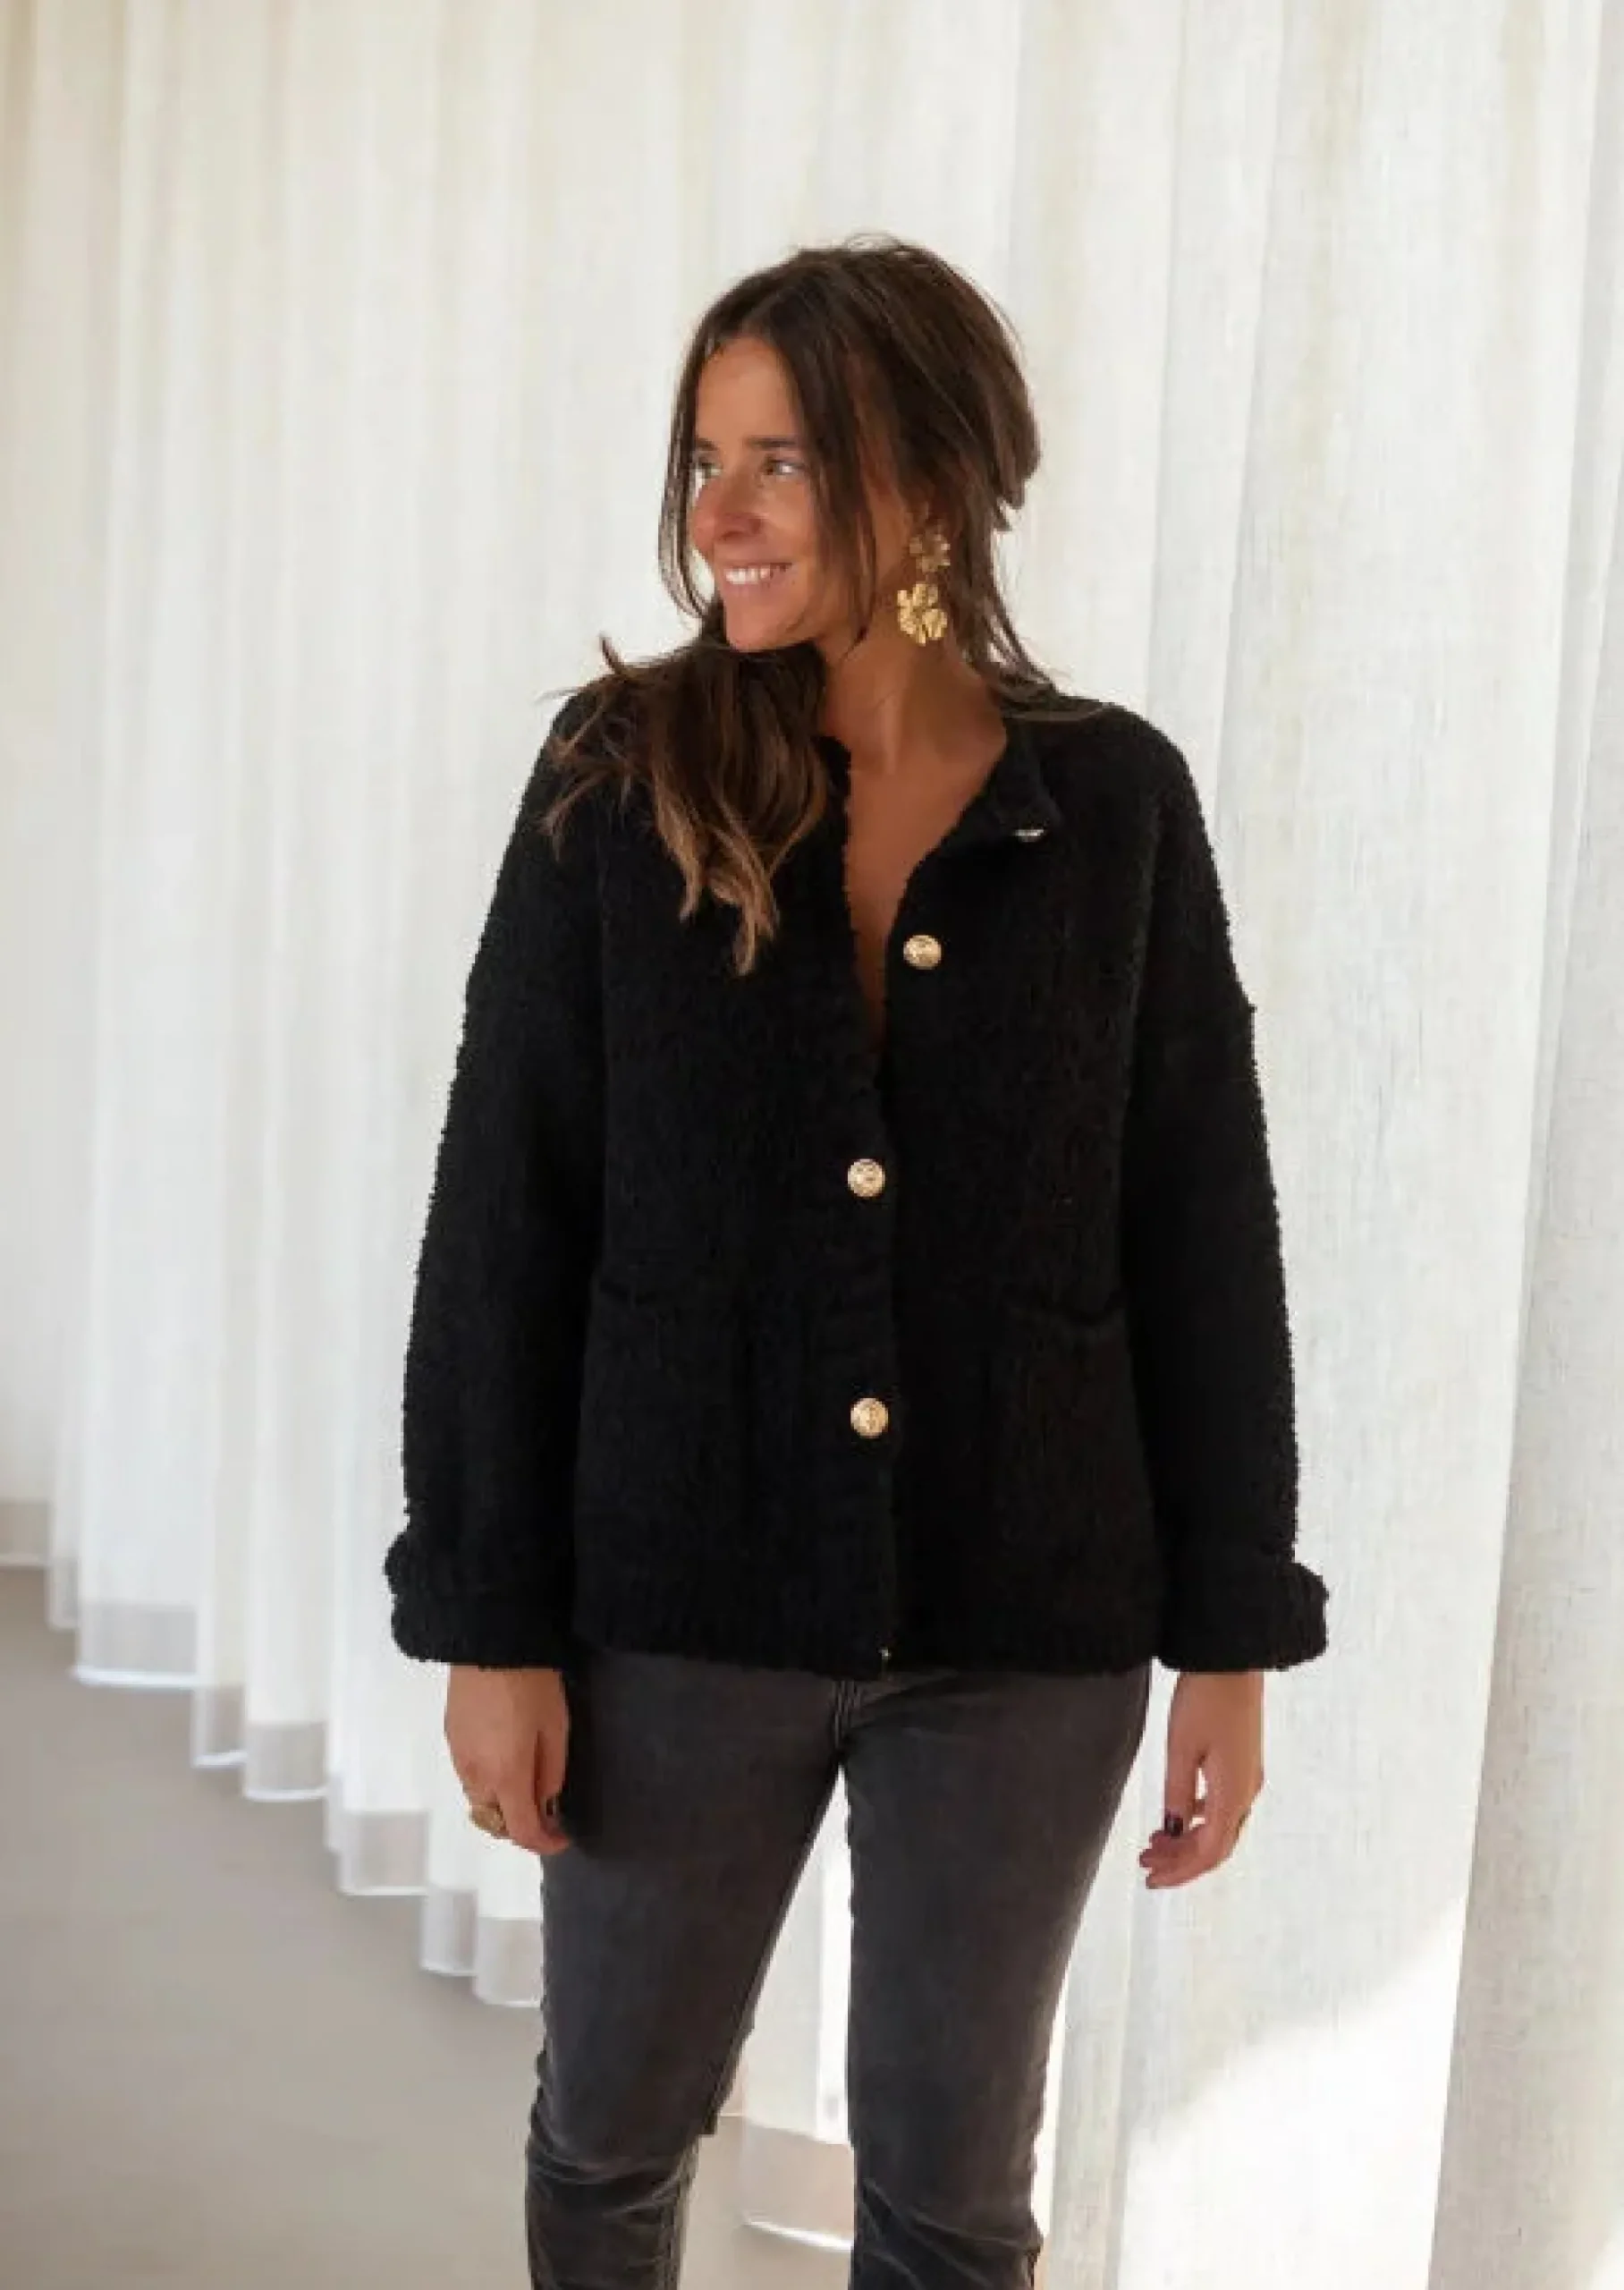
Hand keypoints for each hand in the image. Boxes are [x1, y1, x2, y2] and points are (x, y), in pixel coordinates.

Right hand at [446, 1665, 572, 1856]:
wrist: (490, 1641)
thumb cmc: (532, 1684)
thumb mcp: (556, 1729)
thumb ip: (551, 1774)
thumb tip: (545, 1804)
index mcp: (506, 1777)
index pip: (521, 1831)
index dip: (545, 1843)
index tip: (563, 1837)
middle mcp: (476, 1776)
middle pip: (495, 1821)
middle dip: (520, 1825)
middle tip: (546, 1811)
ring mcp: (458, 1757)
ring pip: (479, 1800)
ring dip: (502, 1804)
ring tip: (527, 1785)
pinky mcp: (451, 1738)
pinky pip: (469, 1777)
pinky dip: (488, 1782)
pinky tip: (504, 1760)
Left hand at [1139, 1670, 1263, 1889]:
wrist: (1233, 1658)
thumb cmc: (1206, 1697)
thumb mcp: (1182, 1747)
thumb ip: (1177, 1793)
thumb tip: (1172, 1831)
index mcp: (1234, 1793)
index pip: (1209, 1852)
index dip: (1180, 1872)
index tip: (1151, 1879)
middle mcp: (1247, 1791)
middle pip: (1216, 1845)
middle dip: (1181, 1860)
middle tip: (1146, 1863)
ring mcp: (1248, 1777)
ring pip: (1220, 1827)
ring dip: (1188, 1840)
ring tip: (1154, 1842)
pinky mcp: (1243, 1762)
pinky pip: (1223, 1806)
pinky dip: (1197, 1819)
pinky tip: (1177, 1814)